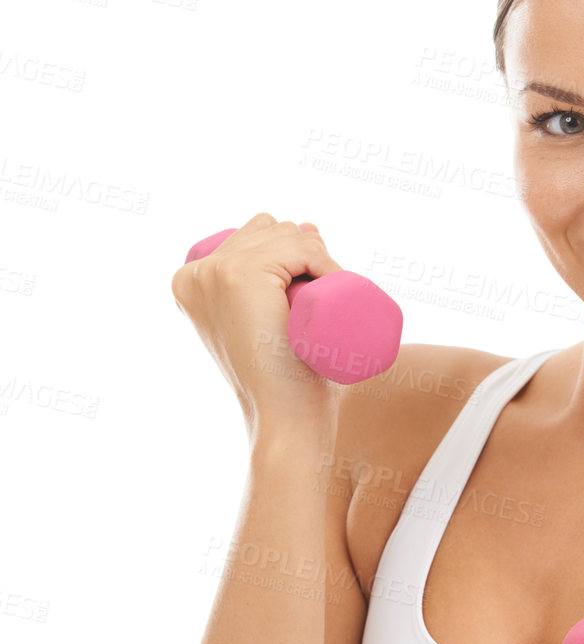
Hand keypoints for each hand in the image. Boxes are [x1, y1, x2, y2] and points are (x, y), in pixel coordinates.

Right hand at [170, 213, 342, 435]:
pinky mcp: (240, 275)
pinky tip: (332, 287)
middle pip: (272, 229)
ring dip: (319, 259)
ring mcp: (215, 272)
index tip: (316, 288)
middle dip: (307, 252)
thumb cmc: (286, 379)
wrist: (283, 419)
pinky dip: (325, 261)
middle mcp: (195, 273)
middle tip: (321, 301)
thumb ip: (275, 283)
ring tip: (323, 304)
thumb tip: (308, 225)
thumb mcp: (269, 323)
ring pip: (288, 235)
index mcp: (191, 282)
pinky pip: (300, 247)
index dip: (294, 253)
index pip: (256, 236)